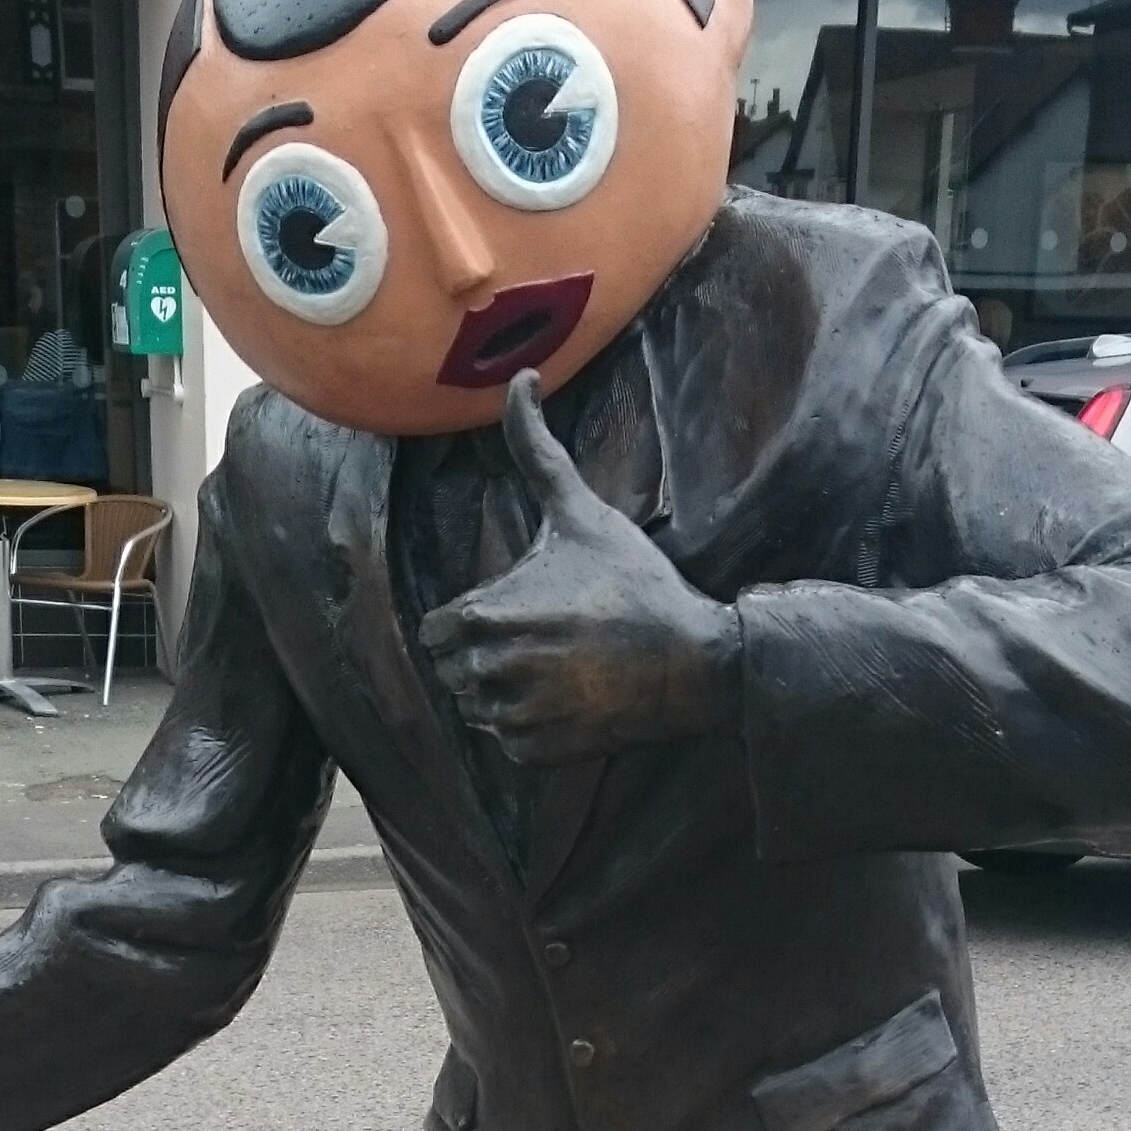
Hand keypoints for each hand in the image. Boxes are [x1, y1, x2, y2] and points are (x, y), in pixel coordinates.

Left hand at [419, 371, 741, 763]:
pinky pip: (509, 743)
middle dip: (484, 658)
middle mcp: (490, 671)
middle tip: (542, 642)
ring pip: (478, 710)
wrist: (694, 661)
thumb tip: (520, 378)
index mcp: (484, 616)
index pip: (436, 631)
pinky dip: (530, 729)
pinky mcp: (538, 753)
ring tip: (557, 671)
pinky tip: (570, 702)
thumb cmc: (636, 583)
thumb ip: (537, 450)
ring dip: (504, 694)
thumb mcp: (582, 513)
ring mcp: (514, 717)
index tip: (512, 613)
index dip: (468, 621)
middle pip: (454, 671)